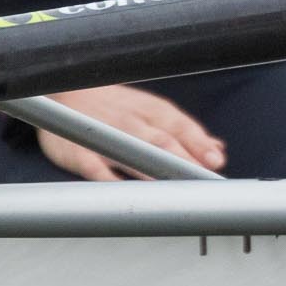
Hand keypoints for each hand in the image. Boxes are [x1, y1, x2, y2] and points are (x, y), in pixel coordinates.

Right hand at [41, 85, 226, 180]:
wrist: (69, 94)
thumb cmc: (119, 108)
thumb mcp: (156, 113)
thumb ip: (187, 134)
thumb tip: (217, 149)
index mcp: (154, 113)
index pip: (182, 129)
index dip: (199, 146)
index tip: (215, 162)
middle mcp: (133, 124)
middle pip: (162, 143)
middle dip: (182, 162)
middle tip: (198, 180)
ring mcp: (106, 137)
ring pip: (132, 153)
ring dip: (153, 172)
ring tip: (171, 190)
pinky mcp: (80, 153)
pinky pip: (94, 168)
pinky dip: (109, 180)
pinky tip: (123, 192)